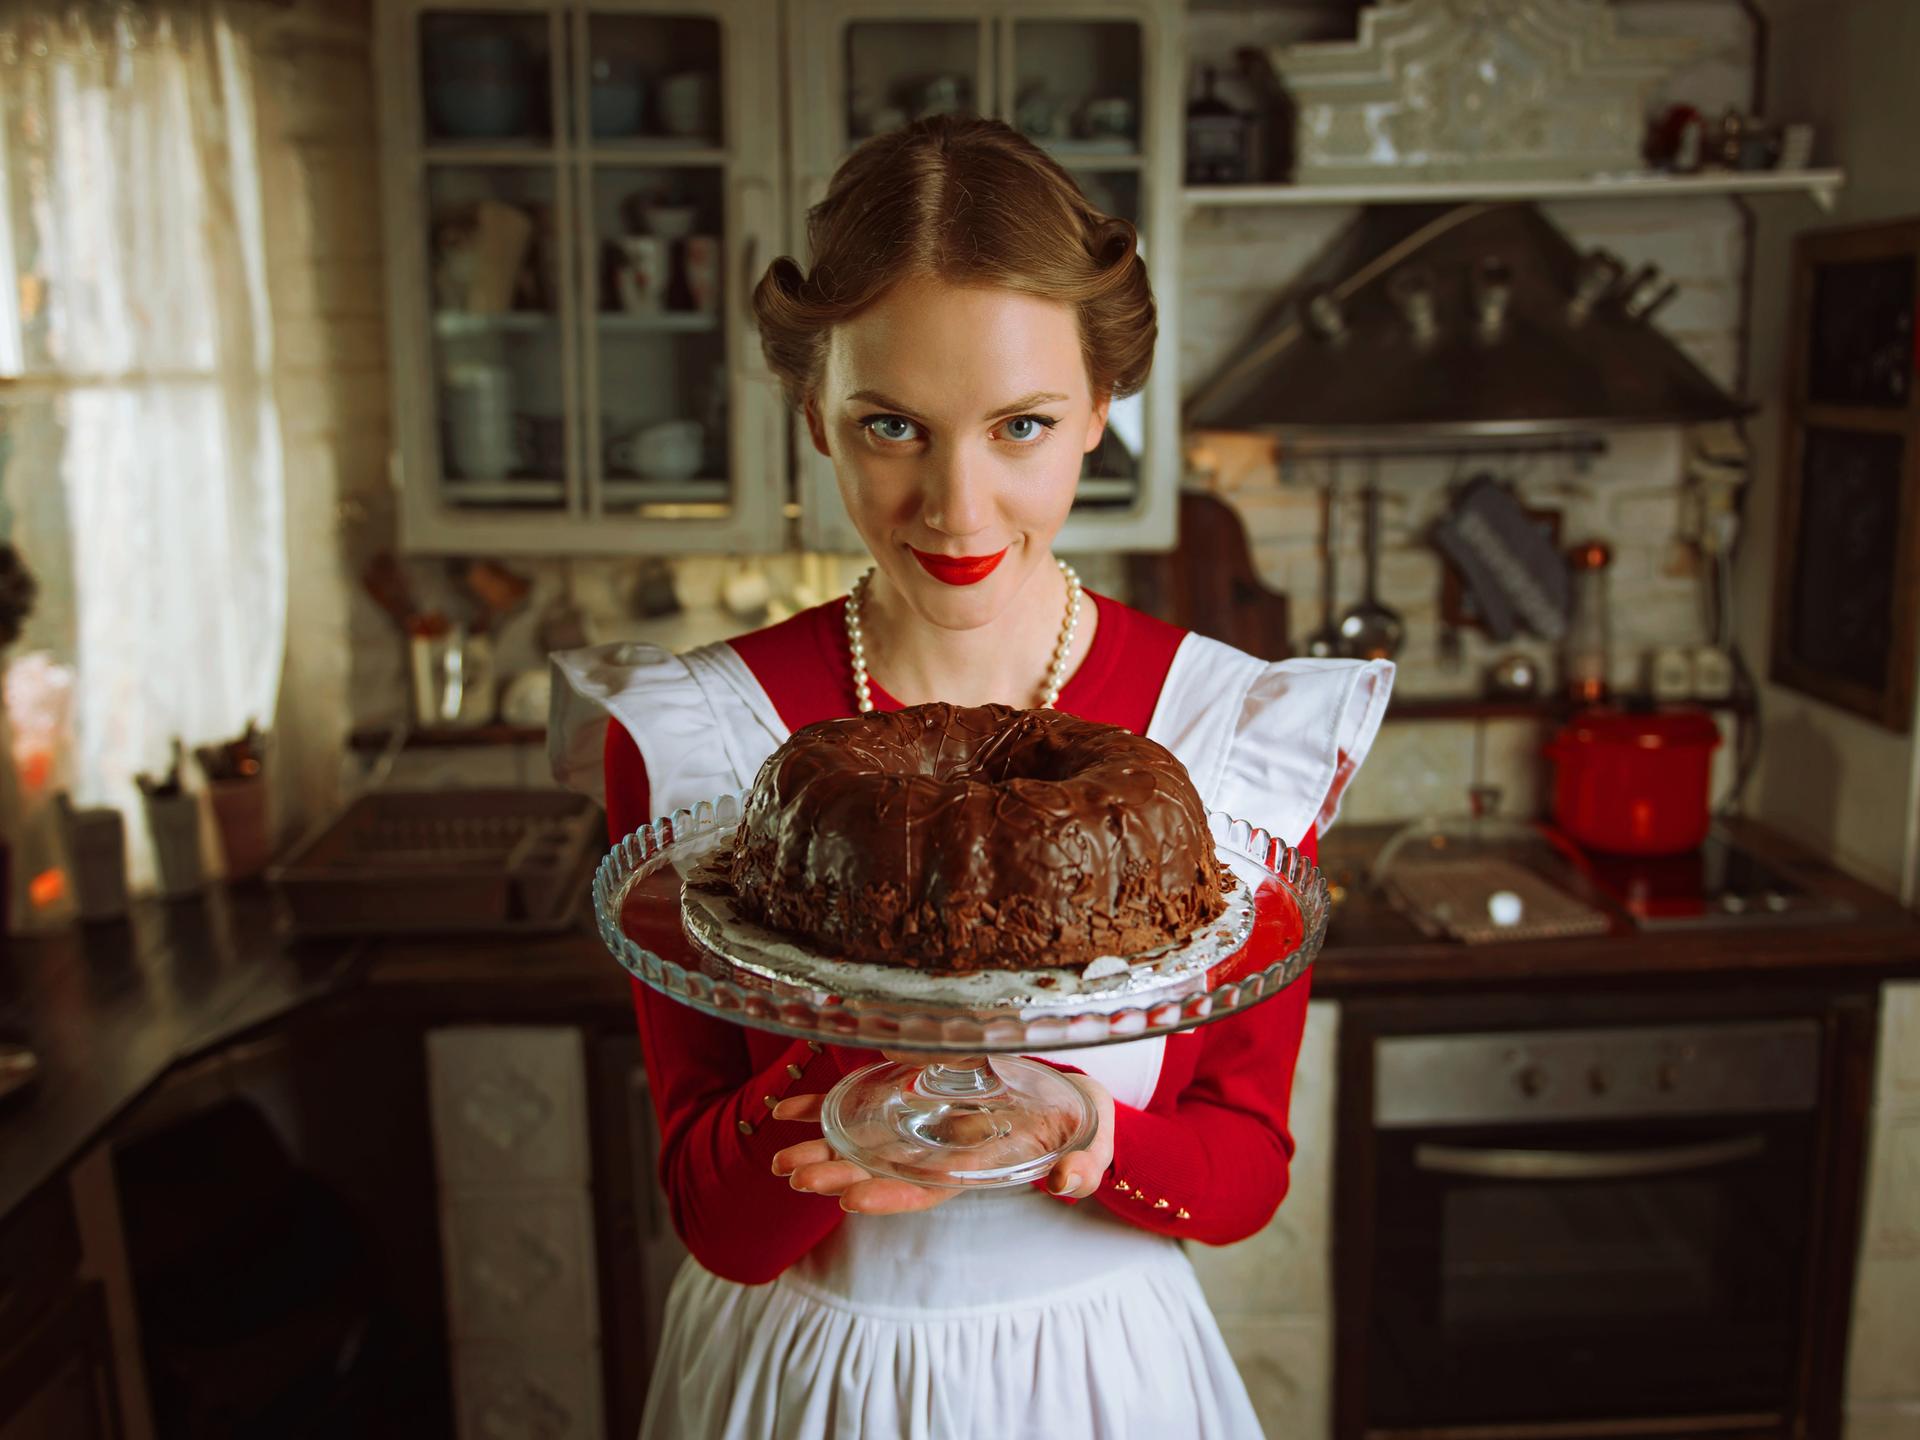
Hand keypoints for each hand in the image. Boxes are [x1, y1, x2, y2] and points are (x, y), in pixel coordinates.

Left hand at [768, 1052, 1113, 1213]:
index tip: (850, 1198)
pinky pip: (865, 1104)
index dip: (889, 1195)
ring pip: (866, 1143)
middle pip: (883, 1171)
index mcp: (978, 1168)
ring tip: (780, 1157)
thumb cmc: (1083, 1128)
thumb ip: (1083, 1169)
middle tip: (792, 1176)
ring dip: (822, 1149)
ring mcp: (926, 1128)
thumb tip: (1068, 1185)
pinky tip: (787, 1109)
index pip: (927, 1189)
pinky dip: (826, 1106)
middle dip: (837, 1174)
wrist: (1074, 1103)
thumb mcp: (1093, 1147)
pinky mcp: (918, 1096)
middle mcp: (942, 1153)